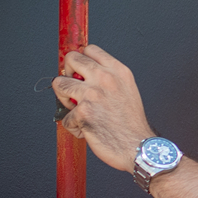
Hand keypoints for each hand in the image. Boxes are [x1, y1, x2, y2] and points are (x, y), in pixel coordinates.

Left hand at [53, 44, 153, 172]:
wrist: (139, 148)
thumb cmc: (133, 125)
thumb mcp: (128, 90)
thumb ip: (109, 79)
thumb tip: (85, 76)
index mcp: (118, 71)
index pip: (90, 50)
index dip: (81, 61)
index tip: (79, 72)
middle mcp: (105, 78)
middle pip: (71, 58)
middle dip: (67, 73)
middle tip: (73, 88)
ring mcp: (92, 94)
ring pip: (59, 84)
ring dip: (63, 98)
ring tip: (75, 109)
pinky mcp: (83, 112)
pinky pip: (65, 117)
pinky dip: (74, 127)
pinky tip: (87, 131)